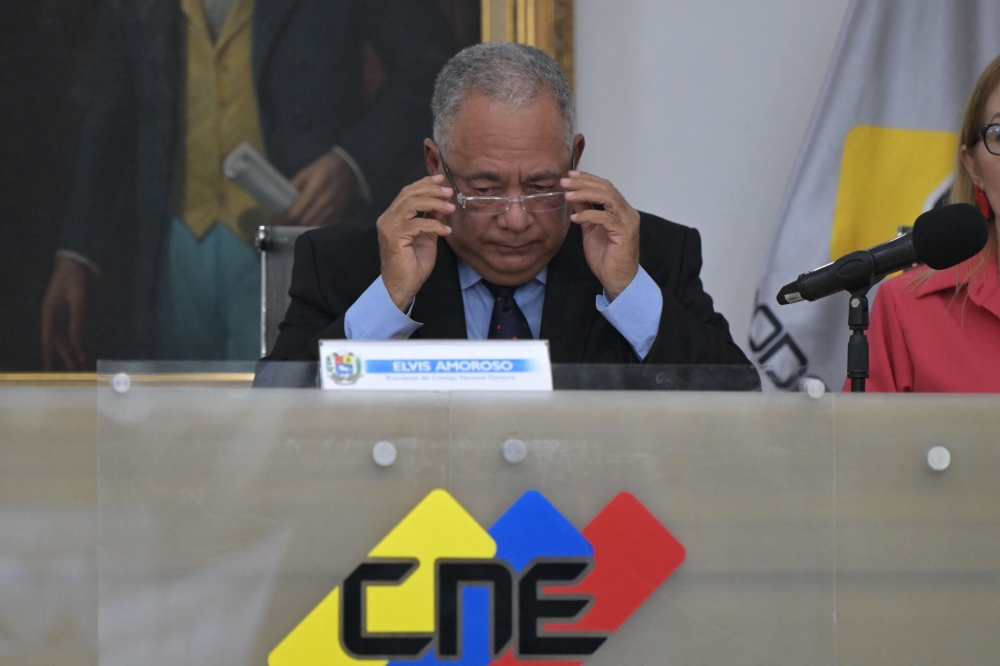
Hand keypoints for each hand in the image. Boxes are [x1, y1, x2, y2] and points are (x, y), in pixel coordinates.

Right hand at [41, 256, 90, 369]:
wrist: (77, 262)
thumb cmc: (75, 280)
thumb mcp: (79, 301)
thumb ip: (78, 322)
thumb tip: (78, 343)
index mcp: (50, 314)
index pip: (48, 340)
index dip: (49, 355)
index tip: (48, 370)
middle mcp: (54, 316)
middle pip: (58, 340)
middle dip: (65, 354)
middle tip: (72, 369)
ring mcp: (62, 313)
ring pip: (66, 335)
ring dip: (72, 347)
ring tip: (80, 360)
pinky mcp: (71, 309)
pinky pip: (73, 327)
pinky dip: (78, 336)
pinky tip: (84, 344)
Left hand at [276, 153, 357, 225]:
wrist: (351, 168)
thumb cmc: (325, 167)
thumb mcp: (306, 172)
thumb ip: (294, 187)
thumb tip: (281, 201)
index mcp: (315, 188)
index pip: (296, 211)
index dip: (283, 220)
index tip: (273, 224)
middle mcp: (325, 201)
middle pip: (304, 222)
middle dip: (289, 227)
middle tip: (279, 229)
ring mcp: (333, 210)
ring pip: (313, 226)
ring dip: (300, 230)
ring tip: (289, 230)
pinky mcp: (339, 214)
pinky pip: (322, 226)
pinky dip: (312, 229)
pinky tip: (304, 229)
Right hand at [377, 174, 454, 310]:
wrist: (403, 285)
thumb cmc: (413, 264)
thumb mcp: (427, 236)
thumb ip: (431, 218)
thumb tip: (441, 203)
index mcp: (394, 216)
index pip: (408, 192)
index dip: (424, 183)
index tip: (441, 179)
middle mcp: (388, 218)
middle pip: (409, 194)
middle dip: (431, 190)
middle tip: (449, 192)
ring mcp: (389, 226)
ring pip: (411, 205)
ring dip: (434, 203)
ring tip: (450, 207)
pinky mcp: (394, 237)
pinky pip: (418, 224)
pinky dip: (434, 225)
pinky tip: (446, 230)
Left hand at [562, 171, 640, 299]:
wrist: (617, 279)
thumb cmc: (605, 256)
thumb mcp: (590, 229)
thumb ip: (585, 210)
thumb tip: (573, 194)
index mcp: (620, 209)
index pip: (605, 187)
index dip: (587, 179)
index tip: (569, 176)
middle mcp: (627, 212)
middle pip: (606, 188)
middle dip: (584, 183)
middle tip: (564, 182)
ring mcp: (628, 221)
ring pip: (608, 198)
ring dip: (585, 194)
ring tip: (567, 195)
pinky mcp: (625, 232)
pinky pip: (605, 218)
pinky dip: (589, 214)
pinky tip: (575, 217)